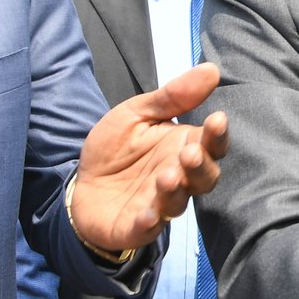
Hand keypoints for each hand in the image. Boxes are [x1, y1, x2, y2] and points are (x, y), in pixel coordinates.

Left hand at [70, 63, 229, 252]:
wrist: (80, 183)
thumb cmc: (116, 149)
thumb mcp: (138, 114)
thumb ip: (173, 97)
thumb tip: (211, 69)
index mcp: (183, 148)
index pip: (212, 145)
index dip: (218, 135)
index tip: (217, 118)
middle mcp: (178, 178)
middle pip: (204, 178)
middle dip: (200, 166)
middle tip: (189, 152)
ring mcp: (158, 204)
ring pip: (178, 203)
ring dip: (176, 191)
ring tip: (167, 176)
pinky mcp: (135, 226)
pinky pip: (147, 228)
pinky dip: (149, 223)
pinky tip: (148, 213)